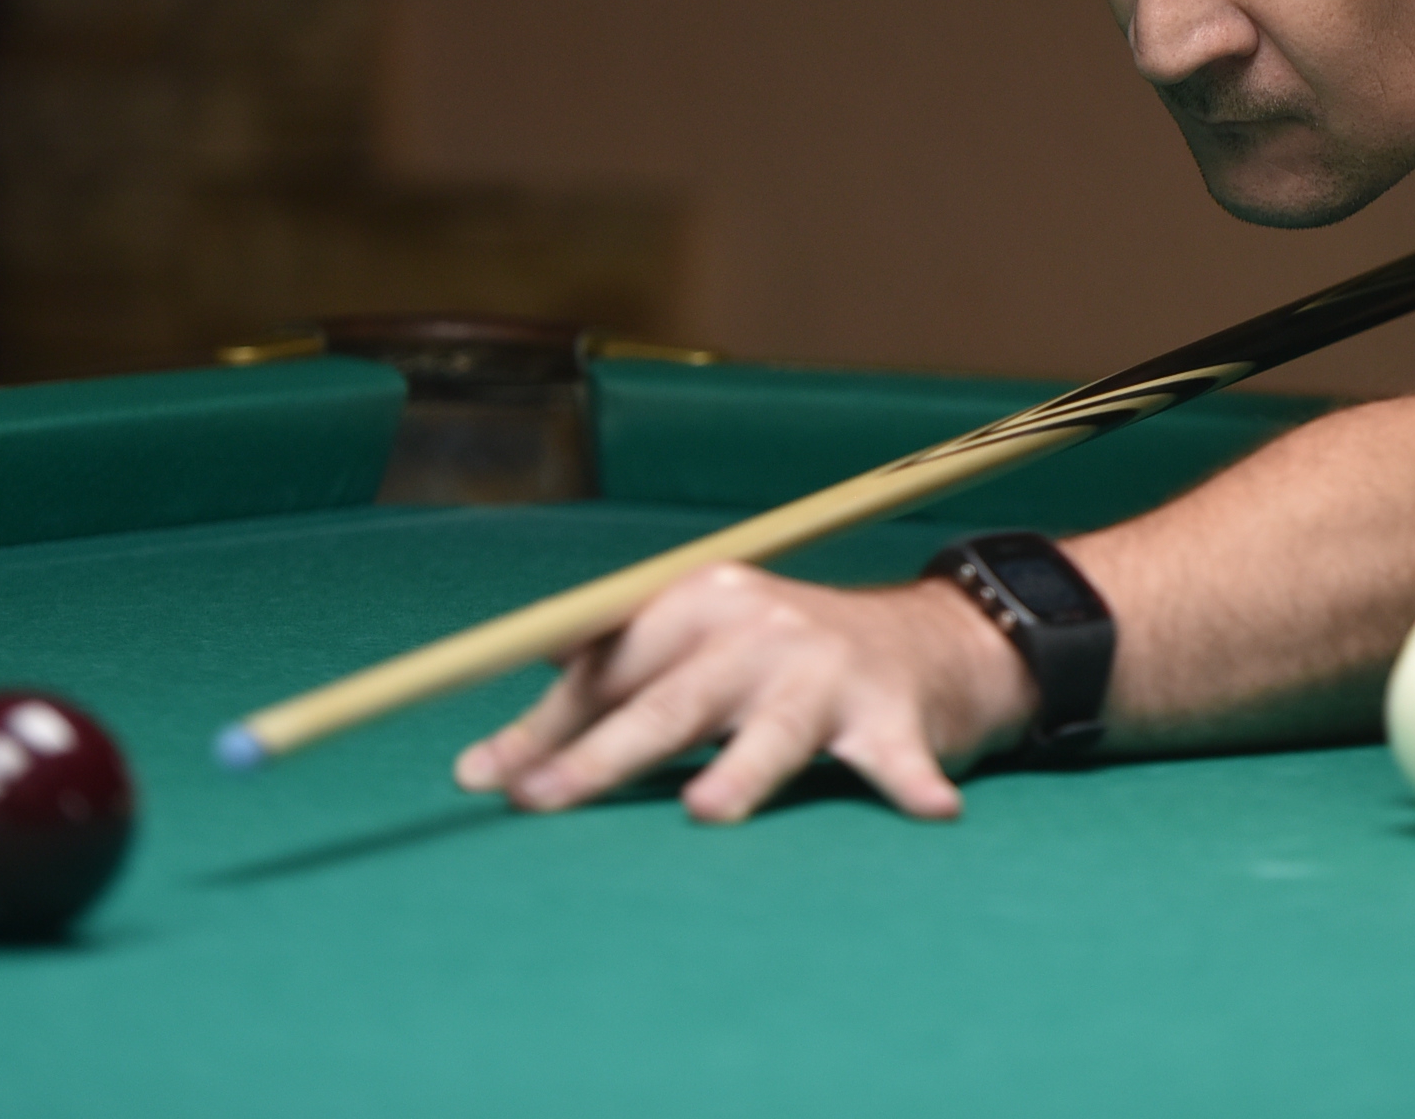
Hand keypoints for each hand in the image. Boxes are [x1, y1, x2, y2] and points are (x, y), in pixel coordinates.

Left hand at [452, 563, 1036, 822]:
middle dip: (601, 755)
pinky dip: (911, 784)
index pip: (611, 664)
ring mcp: (830, 670)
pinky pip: (899, 759)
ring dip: (742, 771)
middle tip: (542, 801)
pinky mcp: (898, 715)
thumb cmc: (776, 661)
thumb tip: (483, 767)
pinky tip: (931, 812)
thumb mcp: (689, 658)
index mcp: (701, 602)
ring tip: (709, 810)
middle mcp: (762, 627)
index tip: (488, 779)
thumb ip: (597, 701)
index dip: (547, 722)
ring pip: (774, 731)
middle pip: (673, 700)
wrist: (926, 641)